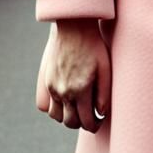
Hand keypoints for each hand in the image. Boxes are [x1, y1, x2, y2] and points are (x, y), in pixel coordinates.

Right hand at [36, 18, 110, 133]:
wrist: (74, 27)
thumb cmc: (93, 46)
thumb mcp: (105, 68)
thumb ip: (104, 94)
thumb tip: (101, 113)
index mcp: (80, 90)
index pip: (86, 122)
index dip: (94, 126)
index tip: (99, 120)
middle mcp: (64, 92)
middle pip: (70, 123)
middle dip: (81, 123)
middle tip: (90, 116)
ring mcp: (53, 87)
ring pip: (57, 117)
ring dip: (67, 117)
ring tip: (78, 109)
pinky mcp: (46, 81)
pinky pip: (46, 106)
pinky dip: (56, 108)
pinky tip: (66, 101)